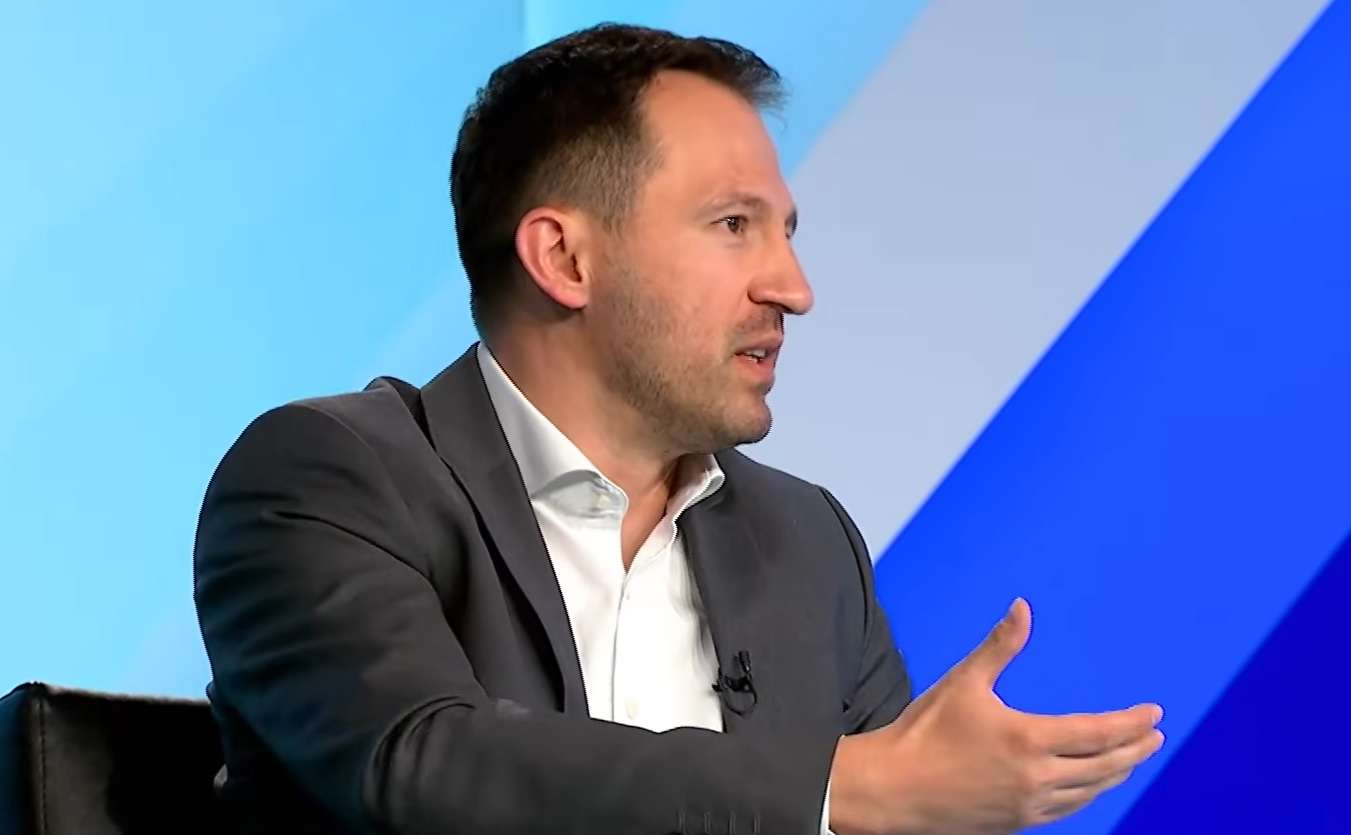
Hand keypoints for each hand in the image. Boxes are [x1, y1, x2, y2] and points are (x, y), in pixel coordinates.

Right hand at [829, 598, 1163, 834]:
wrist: (891, 788)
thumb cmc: (924, 732)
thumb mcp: (963, 682)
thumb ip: (1000, 645)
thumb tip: (1022, 608)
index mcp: (1028, 740)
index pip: (1098, 733)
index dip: (1131, 723)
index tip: (1154, 714)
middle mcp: (1036, 778)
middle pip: (1105, 766)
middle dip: (1135, 750)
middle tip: (1155, 737)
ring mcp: (1028, 806)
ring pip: (1090, 792)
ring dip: (1116, 774)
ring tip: (1130, 760)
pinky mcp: (1015, 822)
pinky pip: (1066, 809)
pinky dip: (1088, 794)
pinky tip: (1088, 786)